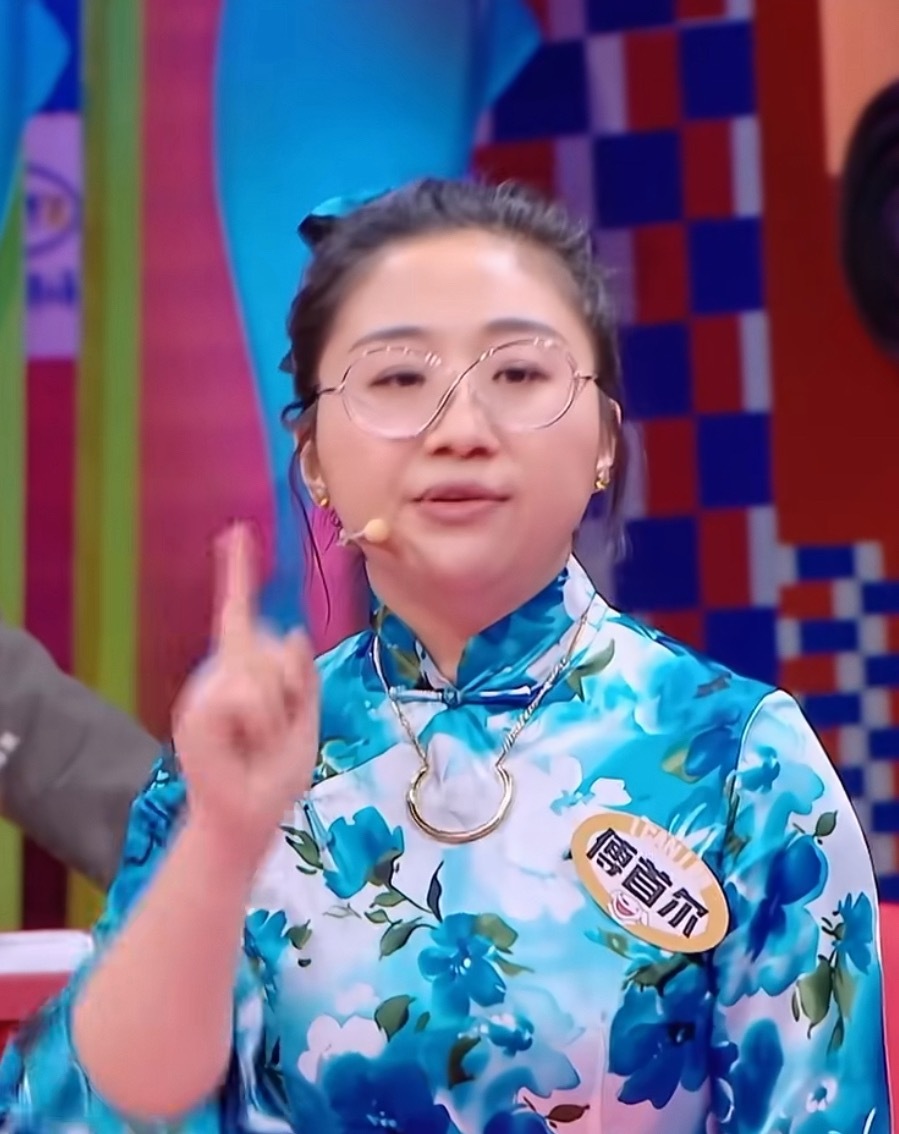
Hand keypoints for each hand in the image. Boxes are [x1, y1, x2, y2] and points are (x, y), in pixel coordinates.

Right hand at [172, 524, 318, 861]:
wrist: (247, 818)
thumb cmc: (274, 773)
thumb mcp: (306, 720)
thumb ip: (302, 676)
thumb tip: (292, 631)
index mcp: (245, 670)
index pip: (241, 613)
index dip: (239, 573)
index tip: (237, 533)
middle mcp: (220, 672)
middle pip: (270, 644)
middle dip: (291, 686)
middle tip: (276, 729)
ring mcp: (205, 690)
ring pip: (260, 669)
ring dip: (276, 711)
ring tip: (260, 740)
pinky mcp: (198, 709)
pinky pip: (245, 692)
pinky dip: (260, 719)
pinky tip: (245, 741)